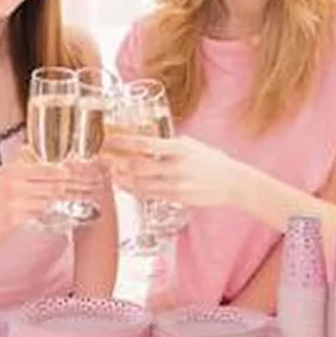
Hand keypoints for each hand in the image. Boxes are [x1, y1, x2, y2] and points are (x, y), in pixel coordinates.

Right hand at [0, 154, 70, 233]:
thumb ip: (17, 167)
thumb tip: (33, 156)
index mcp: (10, 172)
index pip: (44, 171)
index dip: (60, 173)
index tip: (68, 173)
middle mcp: (14, 189)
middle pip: (50, 189)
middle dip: (61, 188)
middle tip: (67, 186)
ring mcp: (14, 207)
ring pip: (45, 204)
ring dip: (50, 201)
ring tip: (52, 196)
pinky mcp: (12, 222)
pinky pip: (34, 216)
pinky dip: (37, 211)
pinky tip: (34, 207)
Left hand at [104, 134, 238, 207]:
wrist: (233, 183)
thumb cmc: (213, 161)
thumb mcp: (192, 145)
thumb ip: (170, 144)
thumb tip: (149, 140)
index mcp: (180, 149)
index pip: (146, 144)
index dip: (124, 142)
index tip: (110, 138)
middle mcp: (176, 167)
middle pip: (138, 166)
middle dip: (116, 161)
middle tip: (103, 156)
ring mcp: (175, 185)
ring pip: (140, 183)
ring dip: (122, 178)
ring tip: (111, 172)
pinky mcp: (176, 198)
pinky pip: (149, 194)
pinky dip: (133, 189)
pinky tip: (125, 185)